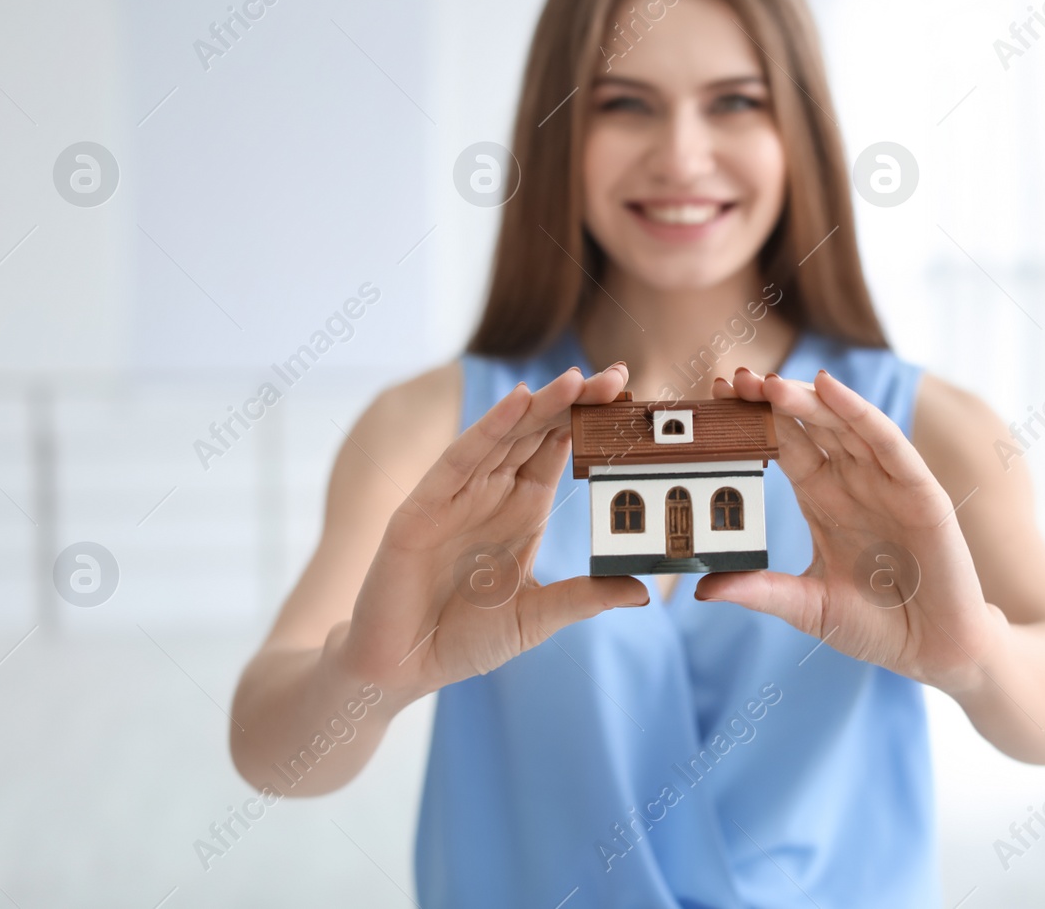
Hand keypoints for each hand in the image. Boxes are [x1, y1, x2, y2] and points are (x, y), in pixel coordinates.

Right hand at [330, 364, 648, 703]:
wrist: (400, 668)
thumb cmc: (463, 640)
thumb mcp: (536, 617)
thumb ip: (584, 598)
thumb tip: (644, 589)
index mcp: (522, 510)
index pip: (559, 450)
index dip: (591, 422)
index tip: (627, 395)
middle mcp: (492, 493)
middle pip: (537, 433)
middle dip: (575, 403)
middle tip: (616, 376)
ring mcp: (457, 495)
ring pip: (504, 436)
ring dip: (539, 406)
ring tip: (577, 380)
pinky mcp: (423, 507)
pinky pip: (459, 458)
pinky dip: (489, 428)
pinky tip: (517, 404)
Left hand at [697, 368, 1005, 695]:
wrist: (934, 650)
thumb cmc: (876, 625)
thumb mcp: (809, 607)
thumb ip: (761, 592)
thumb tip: (701, 589)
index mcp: (823, 499)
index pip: (783, 445)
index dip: (752, 421)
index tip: (714, 398)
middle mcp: (852, 481)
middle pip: (808, 426)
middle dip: (772, 400)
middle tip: (735, 380)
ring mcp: (886, 482)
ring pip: (843, 425)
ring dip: (808, 400)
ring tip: (769, 382)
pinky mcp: (919, 491)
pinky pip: (887, 442)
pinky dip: (859, 412)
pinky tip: (830, 389)